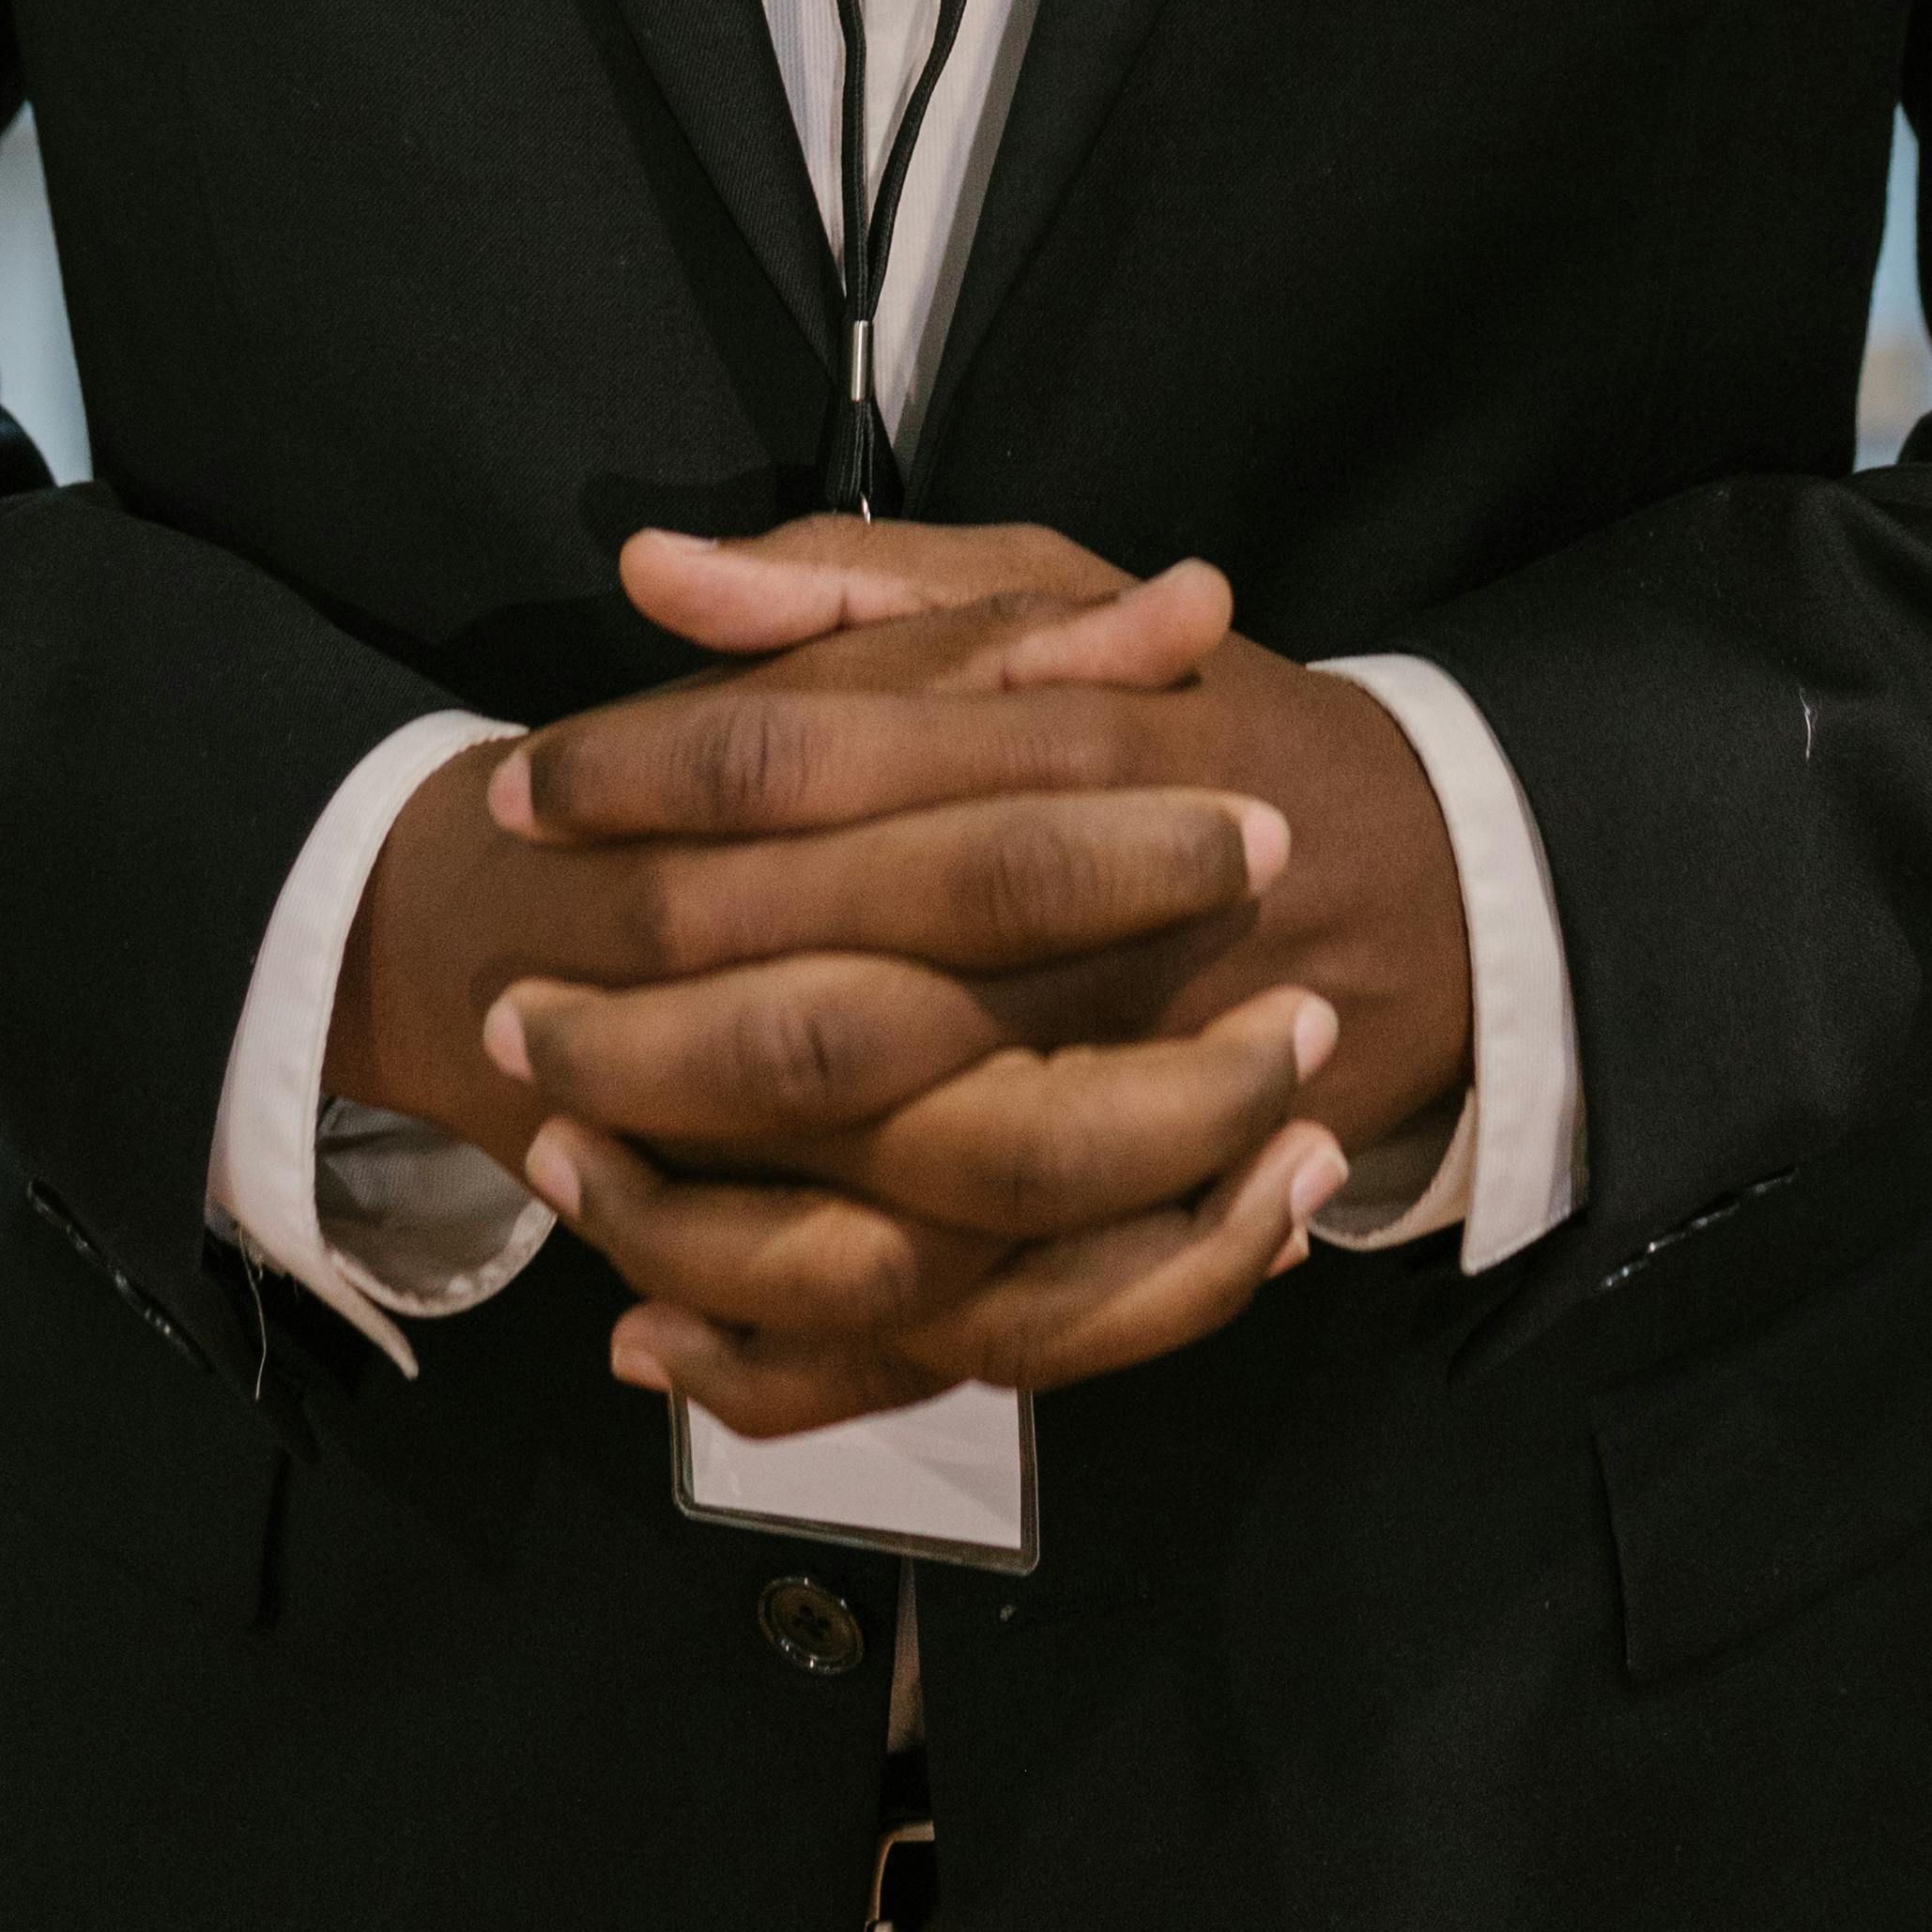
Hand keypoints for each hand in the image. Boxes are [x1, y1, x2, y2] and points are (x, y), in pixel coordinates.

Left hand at [329, 517, 1471, 1434]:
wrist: (1421, 880)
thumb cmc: (1190, 720)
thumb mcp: (1049, 592)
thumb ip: (858, 583)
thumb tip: (652, 568)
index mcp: (1062, 754)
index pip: (809, 761)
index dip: (646, 778)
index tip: (521, 790)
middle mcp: (1086, 954)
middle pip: (826, 1011)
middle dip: (639, 1025)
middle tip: (509, 1007)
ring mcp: (1113, 1122)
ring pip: (881, 1218)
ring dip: (693, 1209)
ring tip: (555, 1158)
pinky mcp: (1117, 1247)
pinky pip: (943, 1343)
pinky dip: (794, 1363)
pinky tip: (652, 1332)